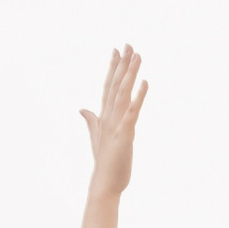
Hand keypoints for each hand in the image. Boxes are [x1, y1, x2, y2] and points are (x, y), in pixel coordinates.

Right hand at [80, 45, 147, 197]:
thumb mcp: (96, 137)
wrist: (105, 182)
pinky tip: (146, 82)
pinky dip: (139, 97)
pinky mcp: (125, 134)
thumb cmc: (104, 162)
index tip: (116, 50)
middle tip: (128, 44)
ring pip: (123, 93)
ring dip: (130, 73)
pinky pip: (133, 112)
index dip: (112, 68)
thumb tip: (82, 108)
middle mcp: (109, 116)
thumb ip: (91, 120)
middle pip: (115, 84)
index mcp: (104, 116)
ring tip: (137, 56)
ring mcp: (116, 123)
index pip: (108, 86)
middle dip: (122, 64)